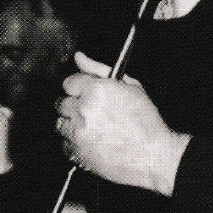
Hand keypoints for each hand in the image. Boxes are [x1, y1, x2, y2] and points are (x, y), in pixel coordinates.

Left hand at [56, 52, 189, 193]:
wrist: (152, 155)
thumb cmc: (146, 122)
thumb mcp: (130, 86)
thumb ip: (99, 69)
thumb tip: (79, 57)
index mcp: (96, 90)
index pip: (69, 82)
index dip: (80, 87)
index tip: (87, 93)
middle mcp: (83, 110)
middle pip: (62, 103)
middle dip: (75, 105)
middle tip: (94, 112)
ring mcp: (77, 133)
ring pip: (60, 123)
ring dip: (72, 123)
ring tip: (94, 127)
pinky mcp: (75, 153)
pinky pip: (64, 143)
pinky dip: (74, 142)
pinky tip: (93, 141)